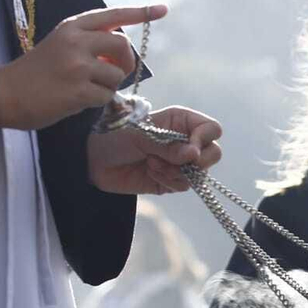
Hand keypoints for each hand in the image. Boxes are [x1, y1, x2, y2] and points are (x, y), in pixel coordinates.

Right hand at [0, 4, 163, 129]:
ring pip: (117, 75)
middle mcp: (75, 41)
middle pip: (123, 45)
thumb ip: (87, 42)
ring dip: (108, 87)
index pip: (112, 15)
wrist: (5, 93)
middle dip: (126, 63)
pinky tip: (78, 101)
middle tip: (117, 73)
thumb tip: (121, 52)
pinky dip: (98, 102)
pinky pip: (106, 96)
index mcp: (71, 27)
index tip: (162, 9)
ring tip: (85, 89)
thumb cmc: (35, 73)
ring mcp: (76, 65)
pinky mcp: (77, 90)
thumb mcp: (59, 44)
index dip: (140, 12)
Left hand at [88, 104, 222, 194]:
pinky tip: (150, 172)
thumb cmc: (115, 135)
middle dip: (198, 162)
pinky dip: (168, 181)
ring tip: (152, 164)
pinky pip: (183, 186)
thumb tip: (193, 156)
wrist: (93, 159)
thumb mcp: (141, 134)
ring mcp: (179, 163)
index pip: (211, 129)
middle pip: (213, 153)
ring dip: (175, 172)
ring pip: (199, 174)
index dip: (205, 138)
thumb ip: (168, 145)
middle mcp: (185, 140)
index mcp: (181, 121)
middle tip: (179, 162)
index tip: (189, 147)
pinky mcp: (171, 180)